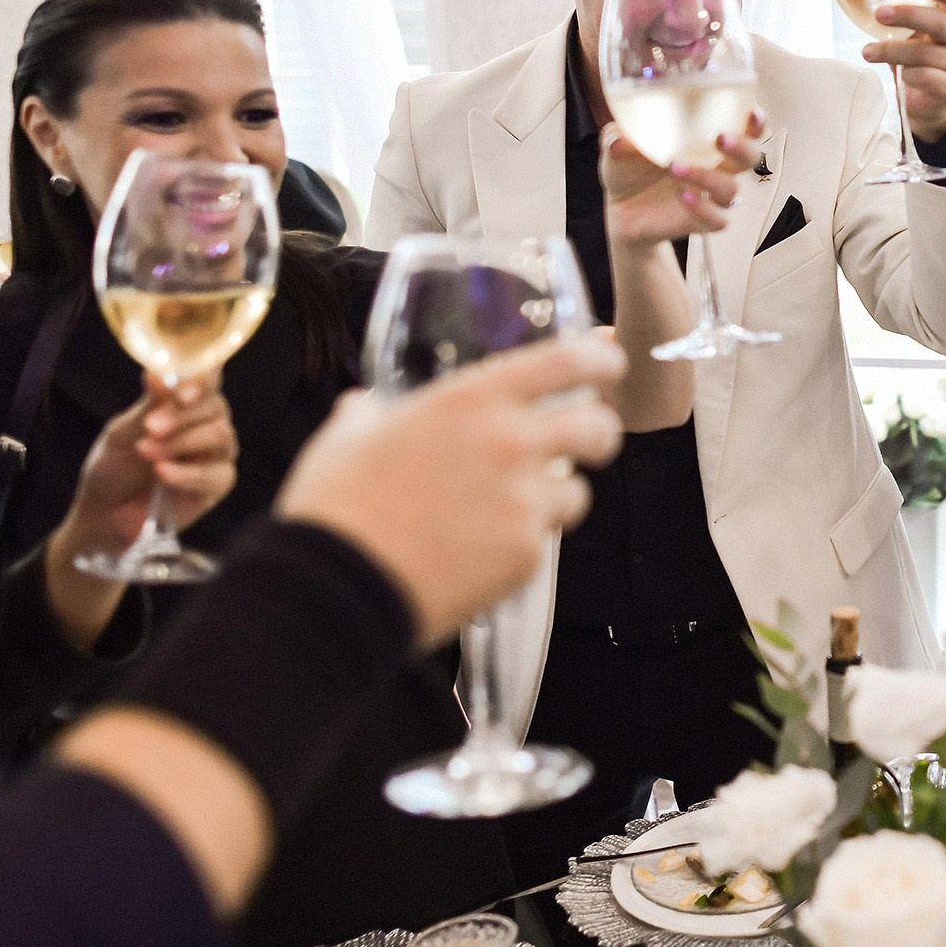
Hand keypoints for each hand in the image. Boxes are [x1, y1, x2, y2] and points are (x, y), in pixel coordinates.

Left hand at [52, 380, 238, 563]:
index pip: (208, 379)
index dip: (201, 379)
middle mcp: (209, 423)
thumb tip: (157, 372)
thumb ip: (148, 405)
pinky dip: (186, 473)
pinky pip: (216, 474)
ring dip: (180, 442)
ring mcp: (217, 454)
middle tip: (151, 426)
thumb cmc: (115, 466)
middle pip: (216, 406)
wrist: (104, 512)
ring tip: (146, 452)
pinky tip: (162, 473)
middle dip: (182, 415)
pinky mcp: (218, 485)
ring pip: (220, 435)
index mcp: (188, 403)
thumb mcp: (123, 432)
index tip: (181, 390)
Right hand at [277, 336, 626, 643]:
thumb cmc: (336, 508)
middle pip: (597, 427)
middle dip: (599, 433)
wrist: (337, 588)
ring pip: (578, 492)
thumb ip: (370, 414)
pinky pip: (544, 541)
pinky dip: (524, 543)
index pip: (565, 361)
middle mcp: (511, 443)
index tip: (609, 361)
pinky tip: (484, 550)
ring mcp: (525, 502)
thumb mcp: (346, 438)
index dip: (599, 358)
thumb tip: (365, 407)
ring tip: (513, 510)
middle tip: (588, 441)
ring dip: (557, 496)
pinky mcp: (527, 556)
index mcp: (472, 401)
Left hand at [600, 119, 753, 249]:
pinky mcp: (700, 221)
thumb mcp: (617, 146)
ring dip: (708, 177)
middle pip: (751, 158)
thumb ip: (617, 136)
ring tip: (674, 167)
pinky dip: (703, 209)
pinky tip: (683, 196)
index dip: (755, 122)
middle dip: (743, 147)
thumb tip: (618, 139)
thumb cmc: (630, 170)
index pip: (743, 129)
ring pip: (731, 190)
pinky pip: (717, 220)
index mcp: (705, 143)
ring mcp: (709, 196)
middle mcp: (715, 167)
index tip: (751, 112)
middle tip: (720, 138)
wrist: (621, 211)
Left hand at [868, 0, 945, 141]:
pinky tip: (898, 75)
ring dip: (892, 51)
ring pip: (925, 52)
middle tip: (879, 14)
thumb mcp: (912, 34)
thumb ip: (900, 17)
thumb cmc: (917, 60)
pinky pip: (926, 77)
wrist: (928, 102)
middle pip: (941, 22)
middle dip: (908, 16)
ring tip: (867, 52)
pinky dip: (907, 74)